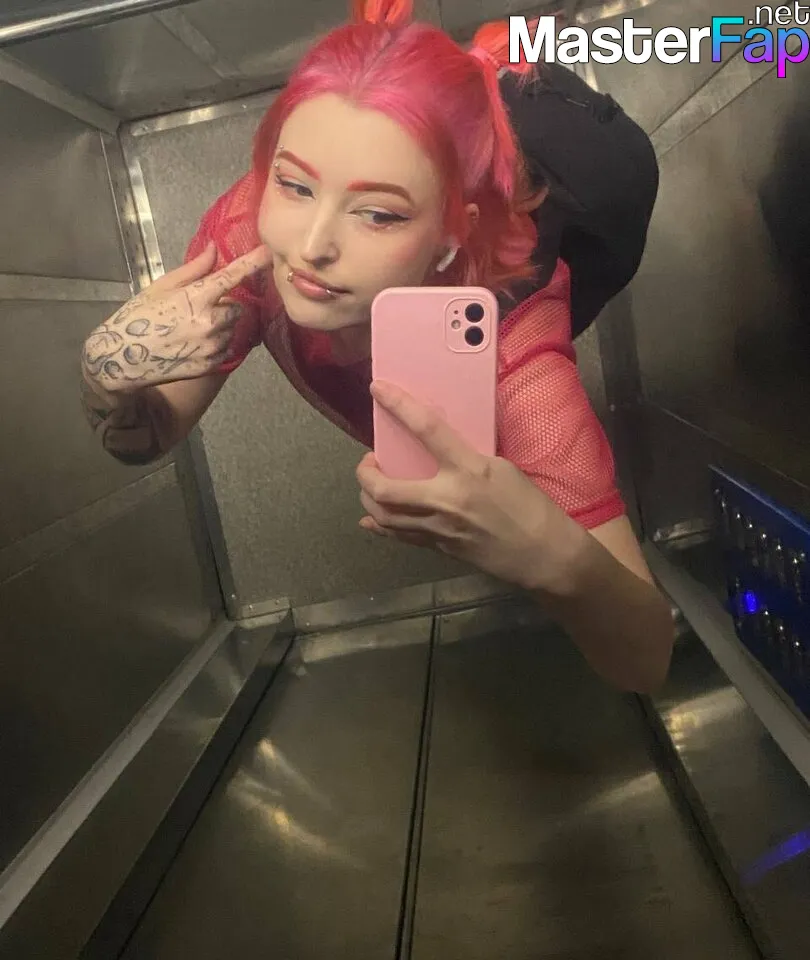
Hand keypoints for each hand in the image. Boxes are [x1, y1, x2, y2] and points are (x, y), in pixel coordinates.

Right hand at [82, 242, 271, 391]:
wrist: (122, 358)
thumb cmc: (138, 316)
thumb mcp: (161, 287)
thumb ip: (193, 269)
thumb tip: (214, 248)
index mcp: (197, 298)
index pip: (232, 276)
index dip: (252, 263)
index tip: (268, 252)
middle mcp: (210, 322)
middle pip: (236, 308)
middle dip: (224, 306)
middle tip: (198, 309)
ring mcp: (212, 346)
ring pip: (231, 329)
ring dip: (220, 326)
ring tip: (191, 329)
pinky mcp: (211, 365)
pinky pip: (225, 349)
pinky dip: (215, 345)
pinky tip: (192, 345)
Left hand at [356, 380, 587, 592]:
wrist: (541, 554)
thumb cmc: (529, 505)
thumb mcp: (501, 468)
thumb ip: (466, 457)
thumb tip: (439, 449)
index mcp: (468, 470)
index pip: (426, 430)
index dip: (398, 406)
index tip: (377, 389)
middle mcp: (446, 500)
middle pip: (384, 489)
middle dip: (365, 473)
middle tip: (369, 461)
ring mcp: (438, 528)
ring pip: (384, 517)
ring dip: (367, 498)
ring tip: (372, 485)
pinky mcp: (438, 548)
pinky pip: (399, 536)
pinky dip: (379, 525)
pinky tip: (372, 518)